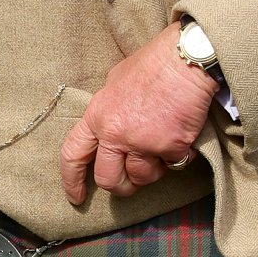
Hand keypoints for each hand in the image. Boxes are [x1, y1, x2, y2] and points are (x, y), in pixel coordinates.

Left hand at [59, 22, 216, 206]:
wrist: (185, 59)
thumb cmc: (153, 65)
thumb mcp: (115, 82)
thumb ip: (108, 109)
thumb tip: (107, 126)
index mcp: (97, 116)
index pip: (73, 155)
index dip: (72, 180)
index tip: (77, 197)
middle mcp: (115, 133)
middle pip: (108, 178)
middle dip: (120, 187)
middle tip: (129, 184)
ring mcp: (143, 143)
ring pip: (142, 177)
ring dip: (153, 170)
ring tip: (161, 149)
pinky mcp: (170, 148)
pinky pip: (172, 165)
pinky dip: (178, 157)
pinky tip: (181, 137)